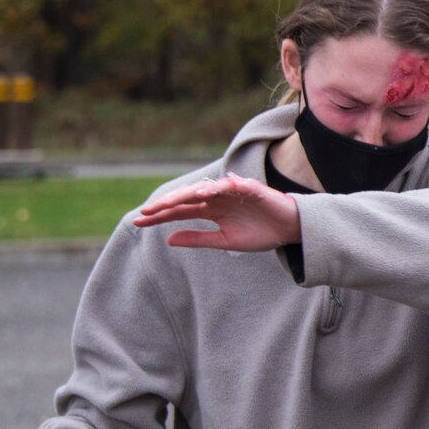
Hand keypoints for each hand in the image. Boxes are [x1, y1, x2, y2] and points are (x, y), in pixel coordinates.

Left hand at [133, 175, 300, 251]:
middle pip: (185, 199)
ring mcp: (232, 192)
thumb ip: (198, 239)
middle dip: (164, 205)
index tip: (137, 222)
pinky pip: (230, 186)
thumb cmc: (261, 233)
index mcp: (211, 211)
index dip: (159, 216)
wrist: (291, 230)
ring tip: (165, 204)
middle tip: (145, 213)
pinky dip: (215, 188)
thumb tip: (168, 239)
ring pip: (202, 190)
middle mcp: (217, 199)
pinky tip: (201, 195)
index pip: (179, 211)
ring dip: (183, 196)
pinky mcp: (249, 189)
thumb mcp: (225, 241)